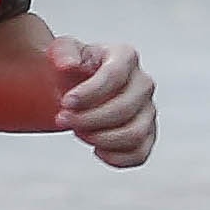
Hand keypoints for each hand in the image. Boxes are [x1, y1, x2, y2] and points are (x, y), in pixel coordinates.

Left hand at [52, 36, 154, 166]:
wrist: (76, 86)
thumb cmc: (71, 67)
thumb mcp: (62, 51)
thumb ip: (63, 53)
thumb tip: (67, 65)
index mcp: (125, 56)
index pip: (114, 76)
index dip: (89, 94)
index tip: (65, 103)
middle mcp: (143, 83)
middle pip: (123, 109)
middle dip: (88, 119)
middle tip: (62, 119)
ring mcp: (148, 110)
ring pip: (134, 134)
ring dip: (101, 139)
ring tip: (78, 132)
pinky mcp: (146, 135)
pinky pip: (140, 154)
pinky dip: (117, 158)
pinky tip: (96, 150)